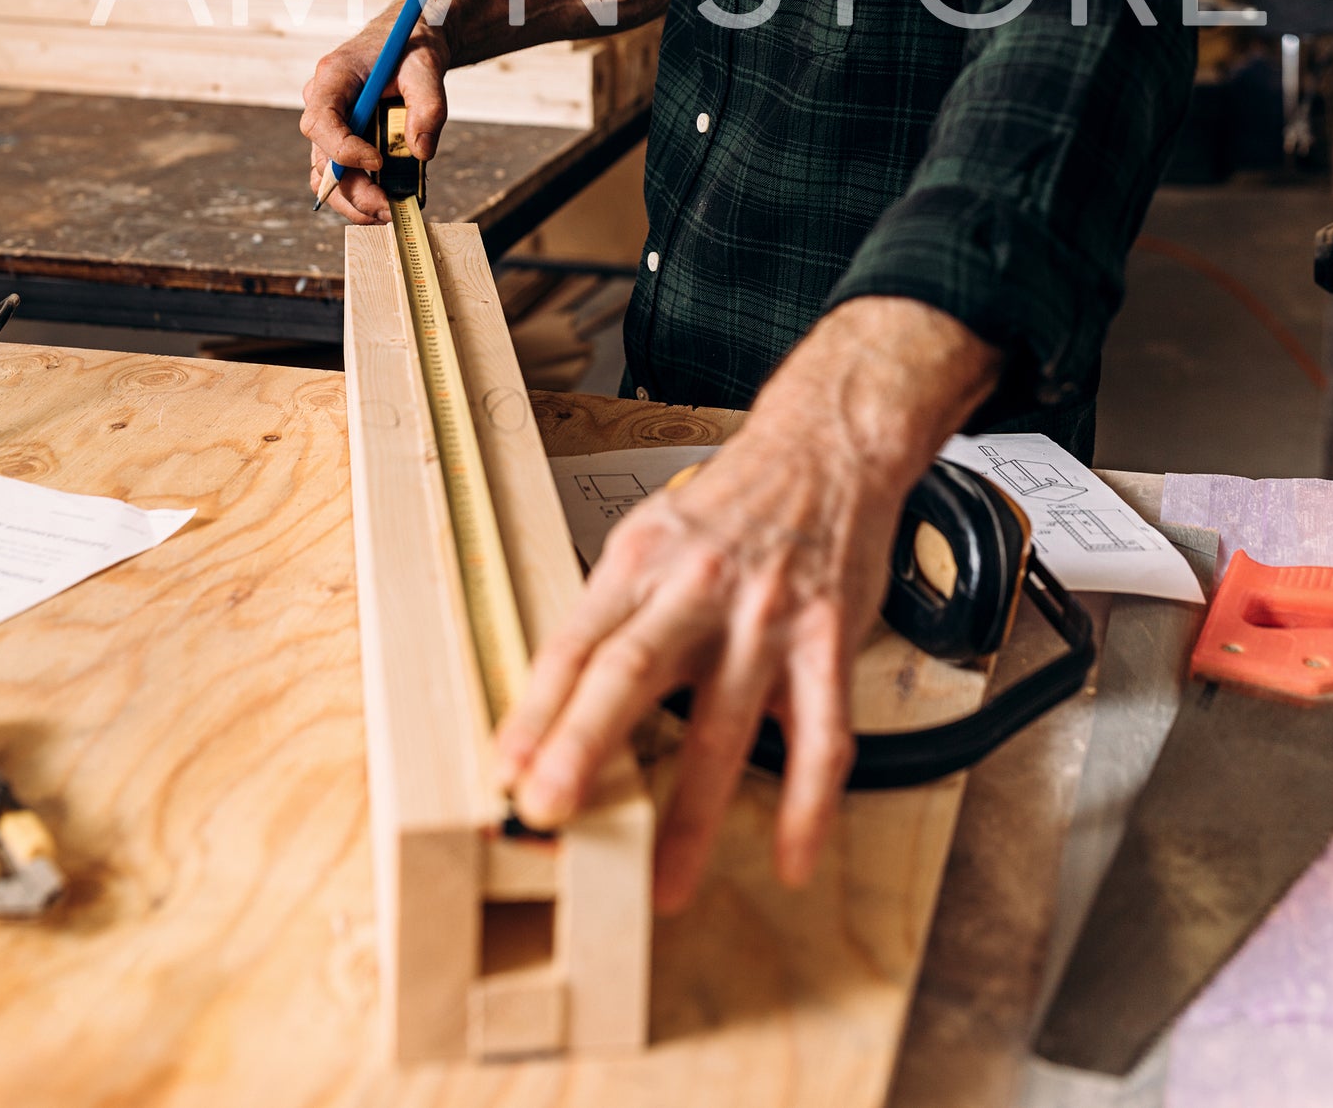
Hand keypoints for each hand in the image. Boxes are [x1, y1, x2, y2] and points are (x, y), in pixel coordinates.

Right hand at [299, 16, 448, 223]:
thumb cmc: (412, 46)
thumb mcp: (428, 66)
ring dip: (353, 200)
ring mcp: (330, 124)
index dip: (344, 150)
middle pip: (322, 158)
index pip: (321, 122)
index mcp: (333, 76)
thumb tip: (422, 151)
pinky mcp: (343, 138)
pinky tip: (385, 203)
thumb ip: (428, 105)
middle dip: (353, 189)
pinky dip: (359, 193)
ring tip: (387, 214)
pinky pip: (341, 173)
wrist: (409, 39)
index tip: (379, 163)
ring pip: (326, 174)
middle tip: (387, 209)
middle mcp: (323, 102)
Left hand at [495, 298, 1000, 912]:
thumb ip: (614, 608)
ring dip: (691, 814)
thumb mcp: (652, 534)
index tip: (505, 766)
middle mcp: (699, 589)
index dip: (536, 705)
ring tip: (665, 884)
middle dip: (584, 744)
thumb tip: (555, 694)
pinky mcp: (827, 641)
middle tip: (548, 808)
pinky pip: (822, 736)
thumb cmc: (730, 504)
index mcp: (643, 561)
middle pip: (631, 670)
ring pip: (723, 725)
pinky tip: (793, 856)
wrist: (824, 448)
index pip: (577, 639)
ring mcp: (766, 618)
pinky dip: (808, 805)